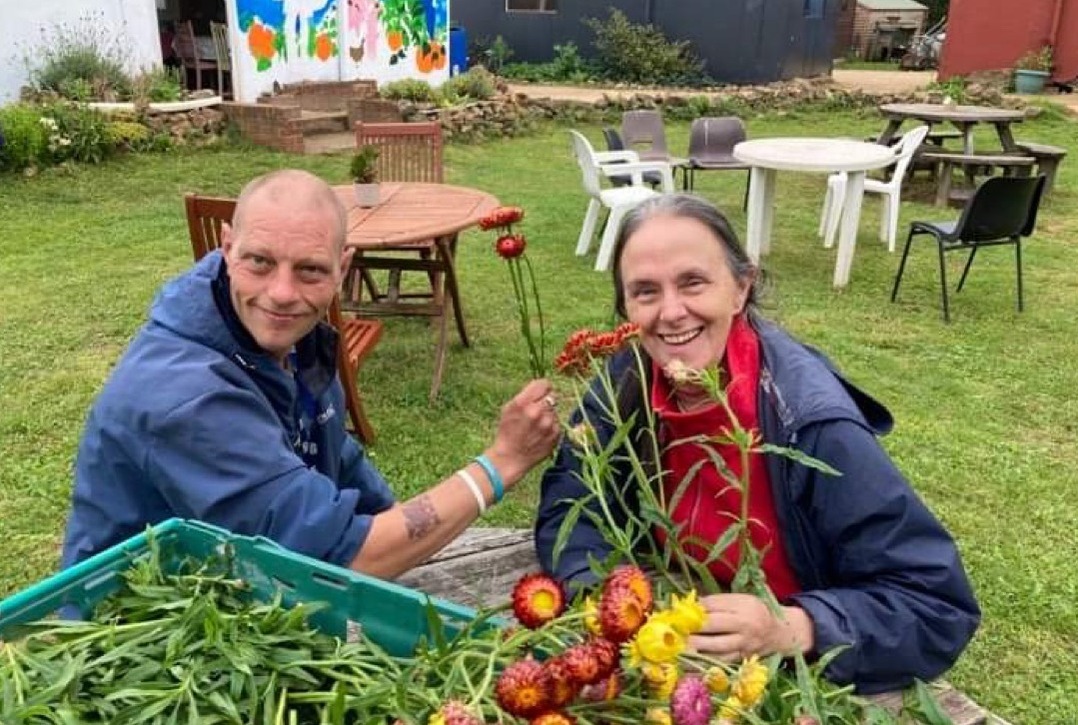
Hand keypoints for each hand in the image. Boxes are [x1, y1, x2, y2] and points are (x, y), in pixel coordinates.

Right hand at [484, 379, 560, 487]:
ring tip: (536, 425)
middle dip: (545, 401)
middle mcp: (537, 412)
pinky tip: (540, 434)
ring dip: (548, 414)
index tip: (540, 393)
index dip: (542, 387)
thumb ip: (526, 395)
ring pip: (555, 410)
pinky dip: (551, 426)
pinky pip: (557, 423)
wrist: (511, 457)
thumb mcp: (509, 409)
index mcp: (523, 403)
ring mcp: (549, 424)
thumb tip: (544, 386)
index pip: (544, 384)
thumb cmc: (507, 431)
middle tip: (537, 410)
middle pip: (552, 396)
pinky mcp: (556, 434)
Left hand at [687, 593, 813, 661]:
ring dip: (695, 646)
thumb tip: (690, 605)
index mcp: (744, 605)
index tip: (677, 610)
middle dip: (691, 626)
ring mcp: (744, 644)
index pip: (714, 605)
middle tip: (672, 627)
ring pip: (716, 646)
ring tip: (677, 645)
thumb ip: (718, 601)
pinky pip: (720, 661)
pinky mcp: (741, 658)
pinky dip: (704, 662)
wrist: (780, 633)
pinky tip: (689, 662)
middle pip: (714, 624)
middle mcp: (745, 625)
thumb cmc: (755, 612)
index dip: (694, 608)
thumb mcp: (741, 599)